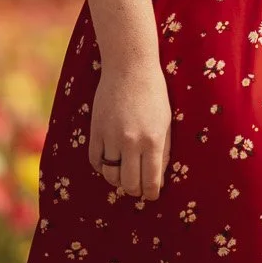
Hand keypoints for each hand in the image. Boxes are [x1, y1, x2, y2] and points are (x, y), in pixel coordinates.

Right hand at [88, 61, 173, 199]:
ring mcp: (111, 136)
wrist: (129, 67)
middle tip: (138, 189)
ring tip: (124, 176)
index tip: (153, 195)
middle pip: (129, 182)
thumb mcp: (166, 121)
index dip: (152, 192)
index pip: (151, 179)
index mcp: (153, 139)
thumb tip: (158, 177)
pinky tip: (109, 163)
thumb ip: (163, 150)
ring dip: (118, 180)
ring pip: (110, 175)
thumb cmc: (154, 93)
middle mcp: (131, 141)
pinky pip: (95, 160)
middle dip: (135, 190)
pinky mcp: (95, 130)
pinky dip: (102, 167)